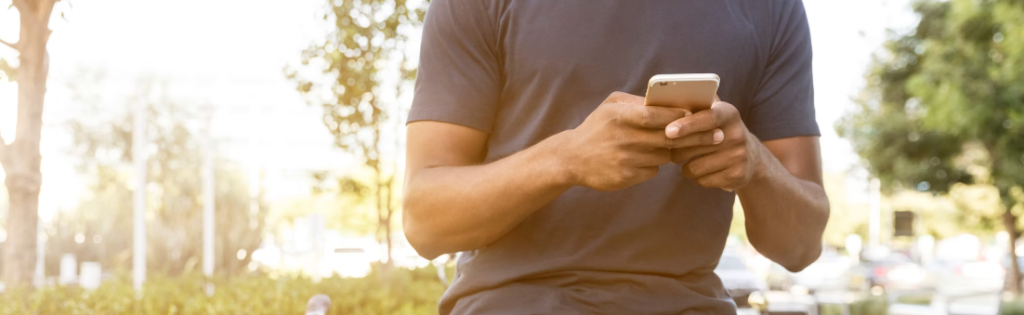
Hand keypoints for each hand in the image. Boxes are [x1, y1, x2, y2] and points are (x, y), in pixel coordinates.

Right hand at [557, 92, 688, 190]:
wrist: (571, 158)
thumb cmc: (597, 127)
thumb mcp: (611, 106)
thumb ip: (638, 102)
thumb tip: (670, 103)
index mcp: (619, 116)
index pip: (655, 115)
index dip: (677, 116)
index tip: (694, 115)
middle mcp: (622, 138)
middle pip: (667, 138)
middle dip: (691, 136)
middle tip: (710, 135)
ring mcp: (624, 160)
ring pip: (664, 156)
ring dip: (667, 151)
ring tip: (658, 146)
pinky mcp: (625, 177)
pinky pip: (653, 170)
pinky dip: (652, 165)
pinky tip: (641, 160)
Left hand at [663, 101, 764, 190]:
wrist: (751, 157)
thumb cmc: (719, 130)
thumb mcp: (714, 112)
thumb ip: (695, 104)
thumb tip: (665, 97)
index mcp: (729, 114)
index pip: (707, 118)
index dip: (686, 125)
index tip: (668, 131)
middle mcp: (737, 134)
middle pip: (694, 146)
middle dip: (676, 148)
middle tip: (670, 146)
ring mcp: (739, 156)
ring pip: (694, 167)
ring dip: (685, 165)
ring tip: (691, 158)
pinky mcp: (737, 176)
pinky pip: (702, 180)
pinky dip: (697, 177)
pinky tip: (704, 169)